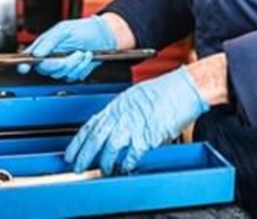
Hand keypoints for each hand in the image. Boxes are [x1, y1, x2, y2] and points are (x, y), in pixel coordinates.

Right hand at [16, 15, 116, 80]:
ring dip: (74, 64)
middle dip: (60, 63)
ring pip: (60, 74)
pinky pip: (72, 77)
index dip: (25, 64)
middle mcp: (52, 57)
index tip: (24, 67)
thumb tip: (36, 53)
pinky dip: (81, 67)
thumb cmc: (85, 29)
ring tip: (82, 52)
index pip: (30, 57)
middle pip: (45, 69)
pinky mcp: (73, 72)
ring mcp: (62, 65)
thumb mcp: (64, 29)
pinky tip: (86, 57)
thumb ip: (49, 41)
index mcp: (45, 45)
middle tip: (73, 53)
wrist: (104, 36)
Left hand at [64, 66, 208, 173]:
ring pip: (110, 148)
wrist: (185, 88)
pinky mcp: (147, 136)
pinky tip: (125, 166)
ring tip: (104, 169)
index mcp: (118, 105)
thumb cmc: (166, 90)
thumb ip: (122, 111)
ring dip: (105, 162)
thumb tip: (114, 124)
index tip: (71, 153)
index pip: (90, 125)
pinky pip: (132, 154)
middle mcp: (122, 115)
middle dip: (84, 156)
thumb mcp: (136, 95)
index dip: (78, 142)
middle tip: (77, 167)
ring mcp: (133, 126)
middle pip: (95, 139)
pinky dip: (127, 163)